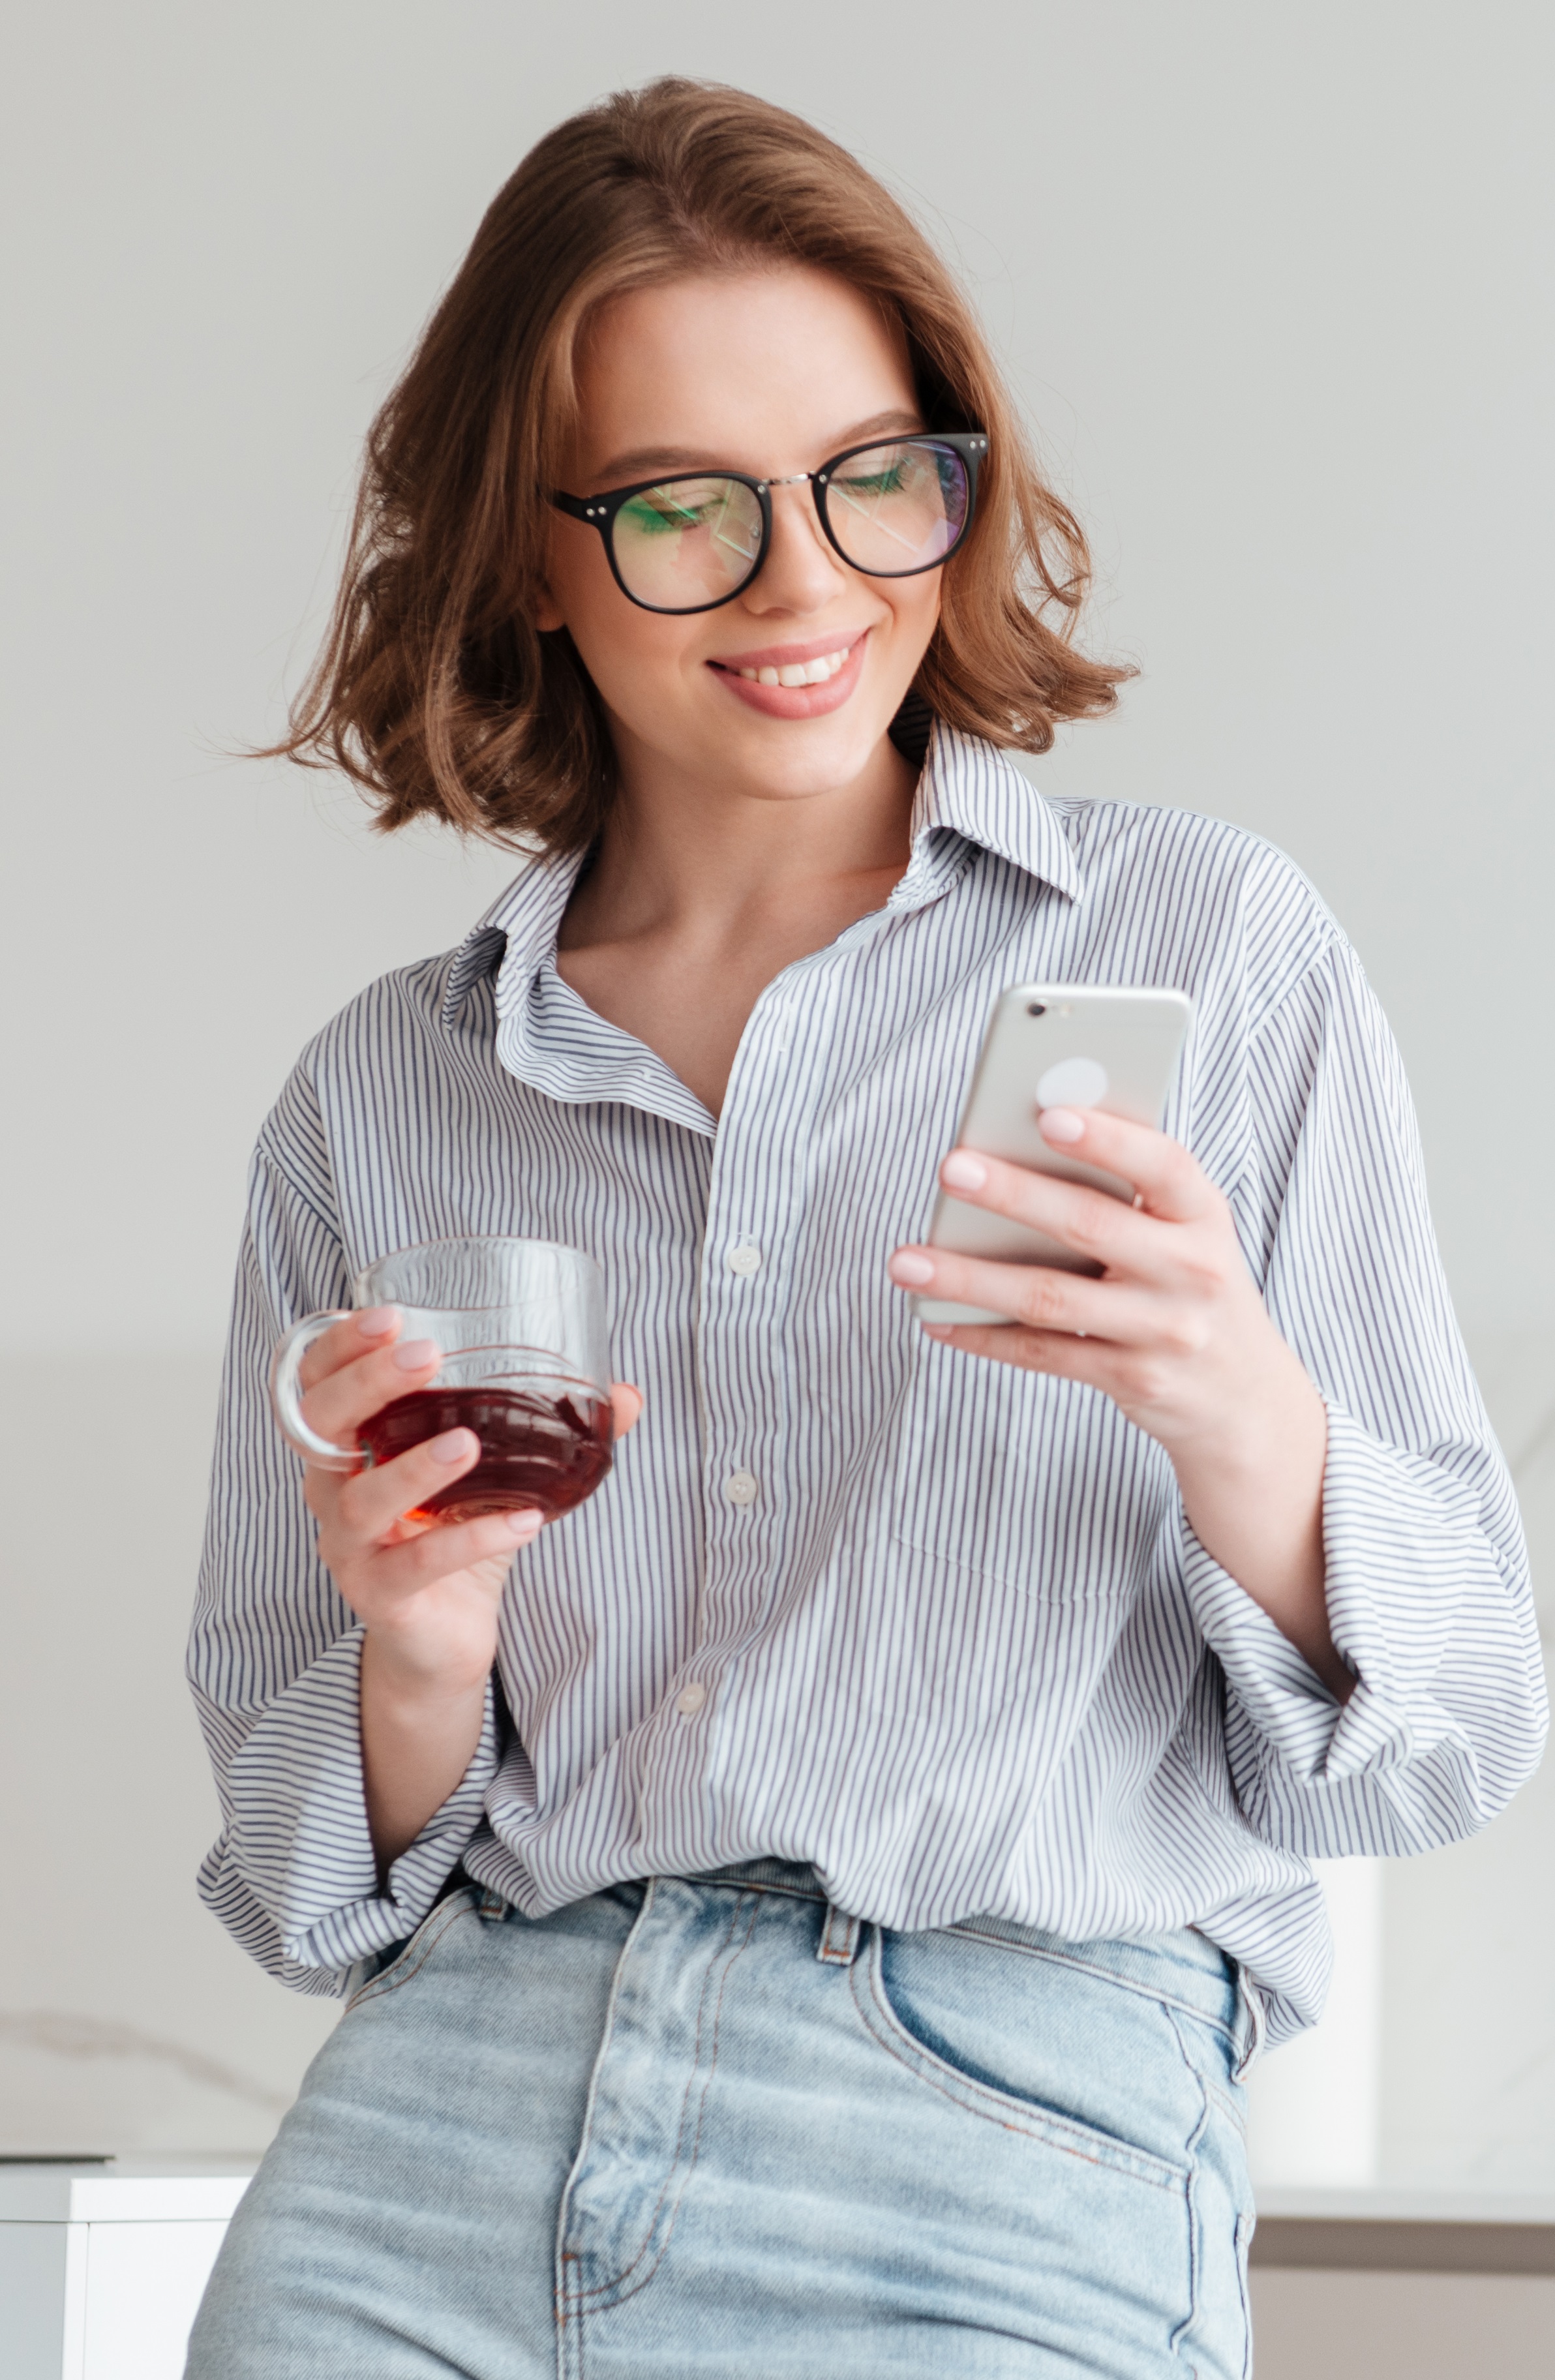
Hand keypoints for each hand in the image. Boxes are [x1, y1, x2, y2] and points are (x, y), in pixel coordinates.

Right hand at [296, 1306, 641, 1698]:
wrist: (444, 1635)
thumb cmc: (454, 1534)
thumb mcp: (499, 1471)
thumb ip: (551, 1429)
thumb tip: (625, 1394)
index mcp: (349, 1445)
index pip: (316, 1383)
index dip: (341, 1347)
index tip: (388, 1317)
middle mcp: (332, 1490)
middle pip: (320, 1427)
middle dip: (367, 1385)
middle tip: (424, 1357)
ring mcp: (350, 1547)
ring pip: (360, 1501)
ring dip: (413, 1468)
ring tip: (468, 1442)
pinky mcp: (379, 1595)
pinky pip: (417, 1566)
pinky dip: (472, 1540)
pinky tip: (525, 1520)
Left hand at [887, 1107, 1348, 1697]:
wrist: (1245, 1399)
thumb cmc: (1191, 1287)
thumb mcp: (1185, 1233)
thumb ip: (1125, 1194)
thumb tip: (1018, 1147)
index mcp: (1204, 1215)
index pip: (1163, 1165)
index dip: (1108, 1139)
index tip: (1048, 1113)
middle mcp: (1193, 1271)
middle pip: (1091, 1225)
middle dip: (1015, 1194)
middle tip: (950, 1167)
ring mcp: (1165, 1331)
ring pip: (1051, 1298)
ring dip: (971, 1276)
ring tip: (906, 1259)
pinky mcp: (1135, 1381)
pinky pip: (1044, 1353)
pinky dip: (985, 1335)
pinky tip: (936, 1317)